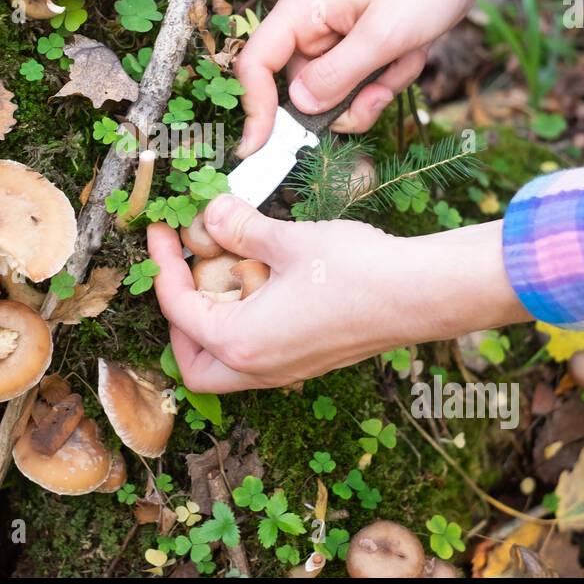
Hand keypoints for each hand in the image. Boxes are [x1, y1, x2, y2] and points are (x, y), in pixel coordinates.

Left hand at [147, 194, 530, 392]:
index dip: (163, 266)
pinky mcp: (309, 361)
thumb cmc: (358, 270)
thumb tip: (211, 213)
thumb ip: (240, 228)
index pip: (178, 309)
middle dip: (179, 319)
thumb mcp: (287, 240)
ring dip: (212, 325)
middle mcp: (260, 368)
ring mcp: (287, 370)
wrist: (421, 294)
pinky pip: (258, 356)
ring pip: (226, 365)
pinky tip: (261, 282)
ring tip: (223, 273)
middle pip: (192, 361)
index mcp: (242, 343)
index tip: (162, 232)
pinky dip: (245, 326)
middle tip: (184, 270)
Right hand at [234, 0, 583, 156]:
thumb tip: (299, 107)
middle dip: (343, 101)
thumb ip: (337, 75)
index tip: (261, 149)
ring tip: (404, 59)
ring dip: (373, 91)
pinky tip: (410, 55)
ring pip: (334, 95)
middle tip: (381, 92)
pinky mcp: (355, 49)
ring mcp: (332, 40)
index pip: (255, 65)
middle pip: (299, 91)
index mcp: (299, 11)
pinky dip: (387, 81)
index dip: (254, 108)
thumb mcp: (383, 35)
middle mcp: (308, 26)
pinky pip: (360, 86)